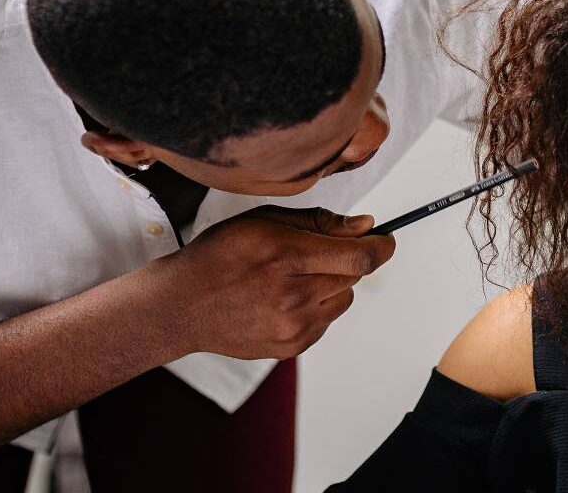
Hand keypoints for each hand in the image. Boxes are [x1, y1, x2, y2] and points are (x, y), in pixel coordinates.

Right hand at [159, 205, 394, 359]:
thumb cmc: (221, 255)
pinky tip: (285, 298)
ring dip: (333, 284)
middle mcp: (293, 295)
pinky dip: (318, 306)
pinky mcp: (291, 347)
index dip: (381, 245)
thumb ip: (319, 222)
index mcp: (286, 255)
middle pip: (354, 275)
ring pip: (344, 299)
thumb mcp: (264, 221)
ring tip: (296, 276)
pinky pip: (327, 321)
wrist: (183, 306)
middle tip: (318, 252)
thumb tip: (365, 226)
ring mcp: (293, 326)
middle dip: (349, 259)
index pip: (360, 256)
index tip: (384, 238)